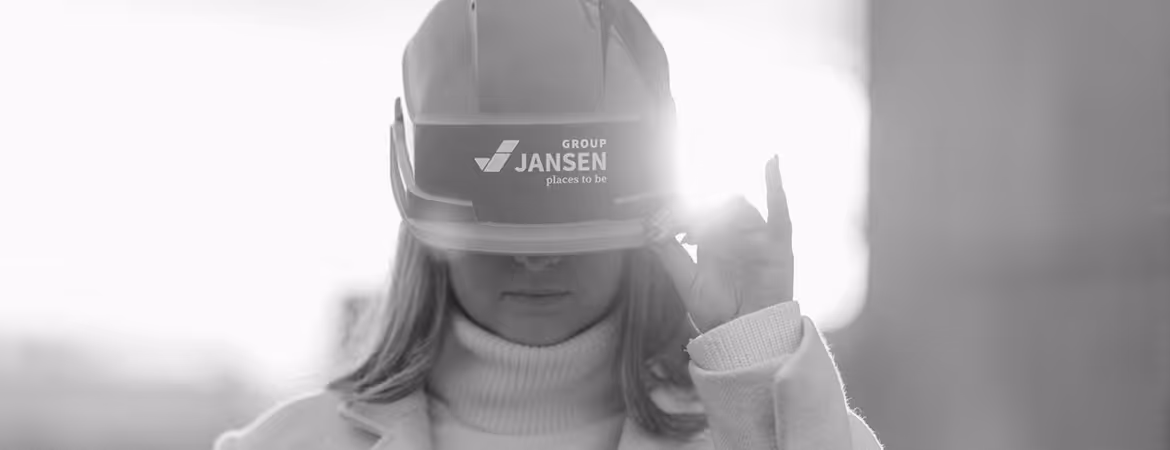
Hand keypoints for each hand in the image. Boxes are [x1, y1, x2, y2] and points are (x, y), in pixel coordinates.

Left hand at [646, 155, 793, 332]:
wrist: (744, 336)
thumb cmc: (718, 312)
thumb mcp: (686, 281)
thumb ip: (669, 254)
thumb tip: (647, 229)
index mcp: (711, 238)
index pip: (694, 210)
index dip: (675, 212)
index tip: (658, 225)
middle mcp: (734, 232)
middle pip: (713, 203)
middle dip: (691, 212)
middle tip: (675, 229)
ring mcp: (756, 235)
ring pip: (737, 205)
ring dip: (716, 211)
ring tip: (699, 234)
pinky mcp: (778, 244)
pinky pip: (780, 209)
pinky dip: (775, 183)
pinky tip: (771, 161)